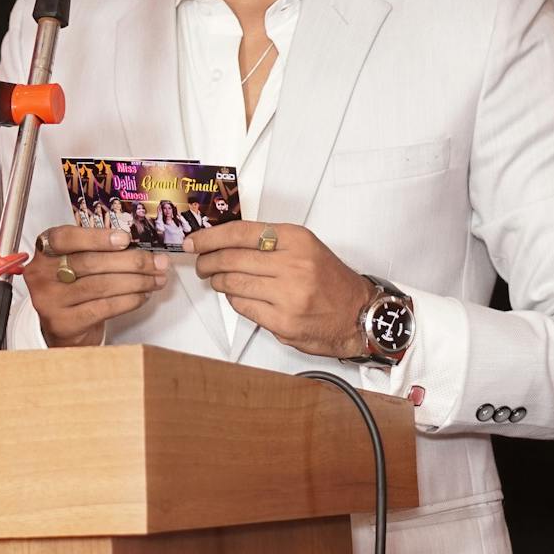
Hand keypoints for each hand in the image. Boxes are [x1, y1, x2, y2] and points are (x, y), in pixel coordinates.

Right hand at [27, 226, 168, 346]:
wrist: (62, 327)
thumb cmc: (73, 288)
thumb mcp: (76, 262)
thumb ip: (99, 251)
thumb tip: (141, 249)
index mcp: (44, 251)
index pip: (65, 238)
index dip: (96, 237)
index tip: (125, 239)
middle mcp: (41, 274)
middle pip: (90, 263)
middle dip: (131, 262)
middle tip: (156, 262)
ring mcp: (50, 300)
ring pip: (101, 286)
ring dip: (136, 282)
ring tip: (155, 280)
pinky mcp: (64, 323)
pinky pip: (104, 308)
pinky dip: (128, 301)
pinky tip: (141, 296)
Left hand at [184, 222, 374, 357]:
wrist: (359, 314)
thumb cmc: (331, 281)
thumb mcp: (306, 248)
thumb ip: (269, 242)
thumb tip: (225, 241)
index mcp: (296, 240)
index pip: (240, 233)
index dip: (210, 237)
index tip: (194, 241)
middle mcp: (293, 264)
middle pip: (231, 258)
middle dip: (208, 261)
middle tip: (202, 263)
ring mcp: (288, 295)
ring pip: (233, 284)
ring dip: (218, 282)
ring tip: (218, 280)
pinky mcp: (283, 321)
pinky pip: (243, 307)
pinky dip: (234, 300)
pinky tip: (238, 296)